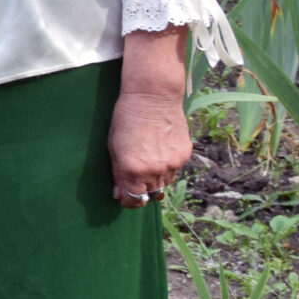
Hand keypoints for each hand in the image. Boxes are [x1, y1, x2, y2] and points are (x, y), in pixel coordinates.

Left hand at [108, 84, 191, 207]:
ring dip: (155, 180)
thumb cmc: (125, 119)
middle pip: (150, 194)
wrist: (152, 97)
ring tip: (147, 163)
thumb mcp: (113, 147)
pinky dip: (167, 167)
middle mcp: (154, 171)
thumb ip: (118, 173)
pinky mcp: (185, 155)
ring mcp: (172, 164)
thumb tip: (120, 194)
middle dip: (141, 191)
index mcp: (132, 170)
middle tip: (135, 181)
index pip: (134, 200)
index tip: (125, 197)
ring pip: (164, 184)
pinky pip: (175, 170)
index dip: (129, 201)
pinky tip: (160, 152)